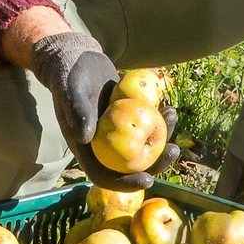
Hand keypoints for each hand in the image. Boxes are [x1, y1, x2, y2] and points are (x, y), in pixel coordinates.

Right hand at [28, 32, 179, 191]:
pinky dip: (160, 121)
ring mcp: (116, 133)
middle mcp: (102, 146)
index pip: (104, 176)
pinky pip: (146, 127)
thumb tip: (84, 138)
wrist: (77, 60)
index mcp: (85, 149)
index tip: (147, 179)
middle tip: (174, 150)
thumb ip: (77, 112)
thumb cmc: (70, 76)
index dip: (125, 183)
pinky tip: (169, 107)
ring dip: (162, 138)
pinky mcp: (127, 120)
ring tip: (172, 115)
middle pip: (131, 167)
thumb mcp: (72, 91)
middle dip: (156, 163)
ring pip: (143, 147)